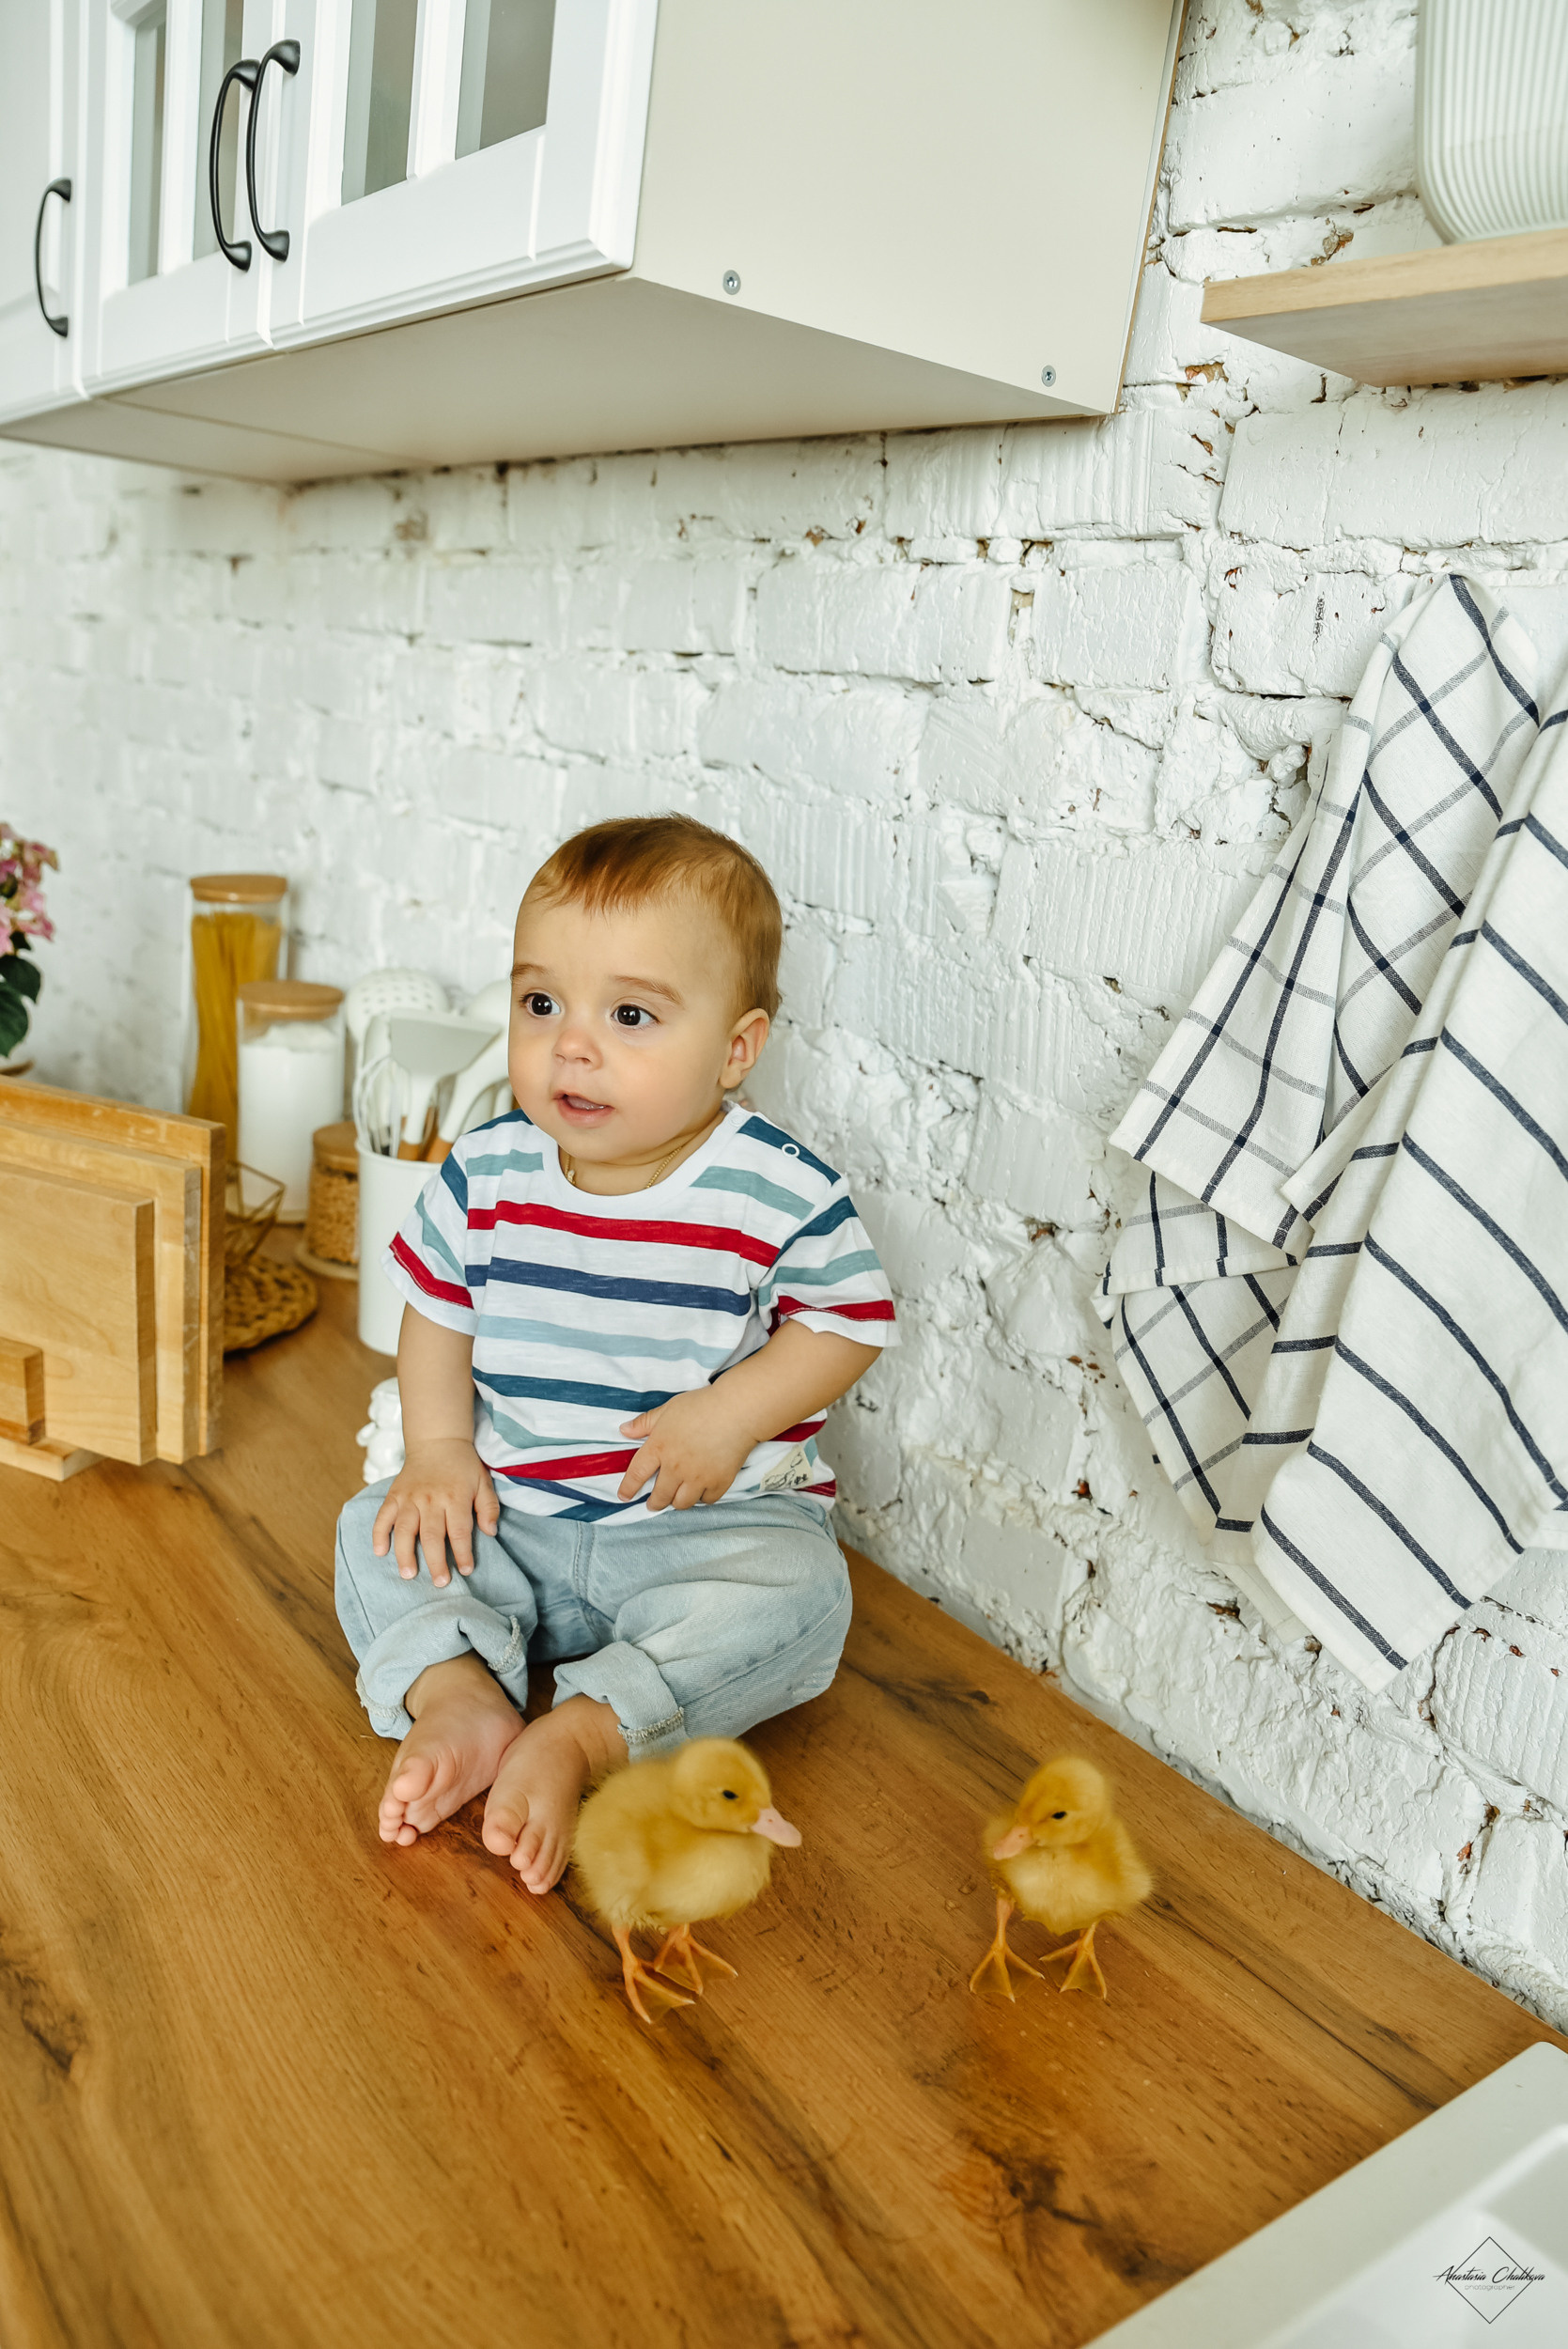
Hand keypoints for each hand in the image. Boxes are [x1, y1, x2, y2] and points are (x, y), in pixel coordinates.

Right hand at [372, 1438, 499, 1584]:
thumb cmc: (463, 1466)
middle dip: (435, 1562)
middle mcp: (431, 1499)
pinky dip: (379, 1534)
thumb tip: (490, 1532)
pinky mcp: (394, 1495)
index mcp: (455, 1497)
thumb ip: (489, 1507)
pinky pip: (383, 1516)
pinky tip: (380, 1552)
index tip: (466, 1570)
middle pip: (431, 1535)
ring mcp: (410, 1497)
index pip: (459, 1531)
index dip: (463, 1553)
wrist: (438, 1441)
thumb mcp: (483, 1481)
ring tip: (408, 1574)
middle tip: (439, 1583)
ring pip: (404, 1529)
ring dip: (405, 1553)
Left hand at [617, 1390, 757, 1510]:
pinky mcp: (718, 1482)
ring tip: (677, 1497)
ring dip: (677, 1502)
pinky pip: (706, 1500)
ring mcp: (697, 1477)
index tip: (624, 1496)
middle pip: (659, 1496)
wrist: (736, 1411)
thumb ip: (645, 1422)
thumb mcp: (668, 1409)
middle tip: (653, 1504)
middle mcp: (675, 1467)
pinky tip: (701, 1491)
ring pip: (681, 1503)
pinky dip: (702, 1498)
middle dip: (654, 1503)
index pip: (637, 1474)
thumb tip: (624, 1430)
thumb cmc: (701, 1405)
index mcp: (659, 1447)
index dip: (628, 1488)